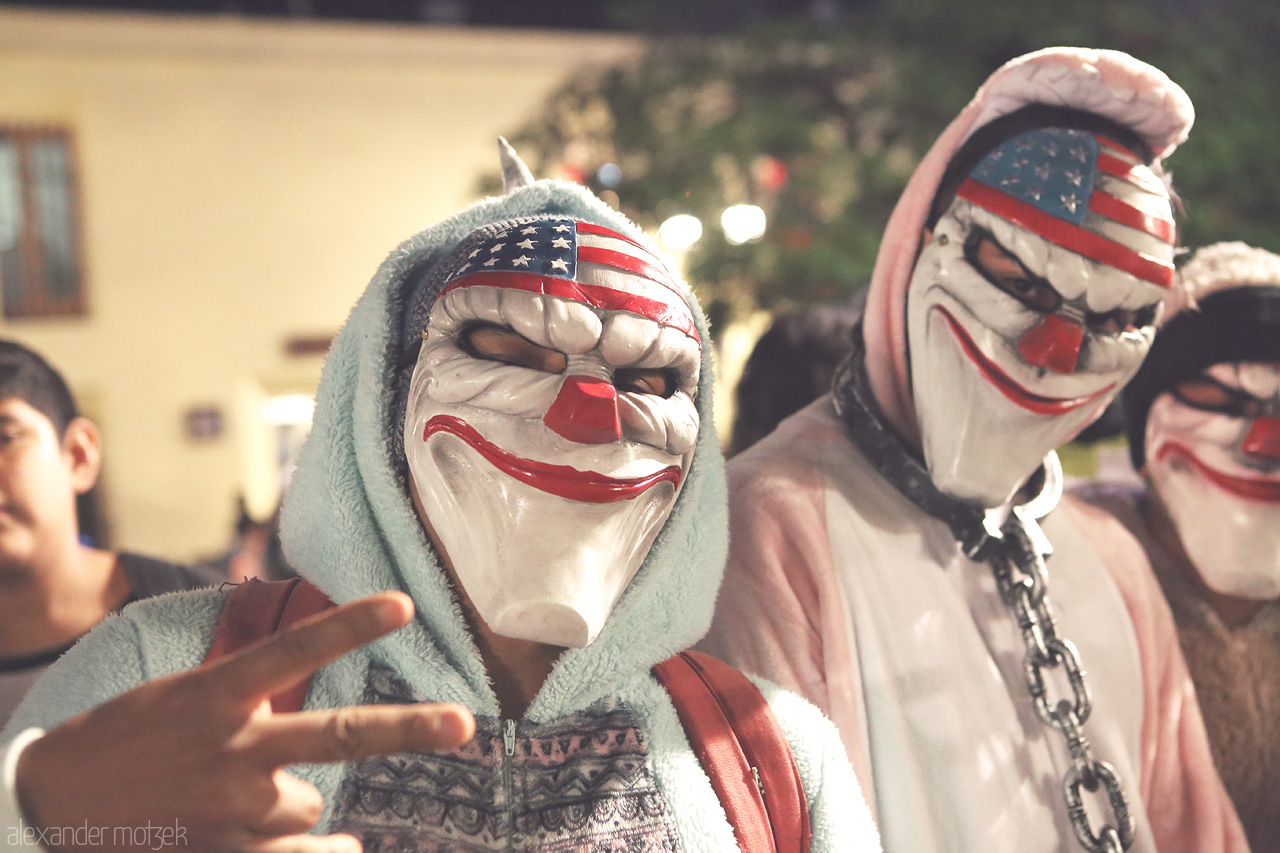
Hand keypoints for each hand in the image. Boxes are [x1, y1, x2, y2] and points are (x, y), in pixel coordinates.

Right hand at [14, 592, 474, 852]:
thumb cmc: (130, 740)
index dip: (349, 625)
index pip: (294, 650)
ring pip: (307, 807)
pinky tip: (341, 849)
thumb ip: (252, 701)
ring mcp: (232, 807)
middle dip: (407, 729)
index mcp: (216, 694)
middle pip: (337, 735)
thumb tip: (317, 728)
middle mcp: (232, 749)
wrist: (54, 806)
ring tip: (231, 797)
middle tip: (462, 723)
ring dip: (287, 805)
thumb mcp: (185, 696)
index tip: (402, 604)